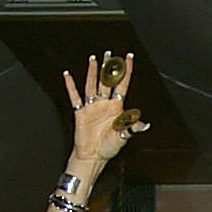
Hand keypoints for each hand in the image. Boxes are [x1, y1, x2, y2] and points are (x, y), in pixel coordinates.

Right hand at [62, 51, 150, 170]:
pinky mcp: (80, 112)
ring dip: (93, 72)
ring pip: (92, 85)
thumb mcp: (123, 137)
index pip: (122, 85)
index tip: (129, 58)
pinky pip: (74, 96)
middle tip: (110, 54)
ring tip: (94, 59)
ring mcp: (92, 107)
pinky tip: (67, 75)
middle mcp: (104, 104)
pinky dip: (70, 86)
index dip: (126, 72)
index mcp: (117, 108)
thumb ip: (131, 128)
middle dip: (109, 68)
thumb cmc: (108, 148)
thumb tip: (144, 124)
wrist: (93, 157)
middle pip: (107, 82)